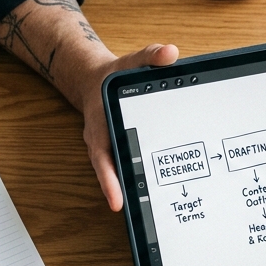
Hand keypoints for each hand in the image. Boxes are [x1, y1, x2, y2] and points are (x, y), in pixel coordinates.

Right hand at [76, 43, 178, 211]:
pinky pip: (131, 168)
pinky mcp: (123, 152)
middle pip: (113, 173)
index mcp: (101, 127)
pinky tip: (163, 193)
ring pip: (122, 175)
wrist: (95, 80)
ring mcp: (113, 150)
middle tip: (141, 212)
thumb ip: (150, 56)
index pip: (103, 158)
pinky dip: (143, 180)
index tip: (116, 201)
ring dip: (135, 192)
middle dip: (125, 193)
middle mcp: (105, 143)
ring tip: (152, 212)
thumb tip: (170, 53)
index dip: (109, 181)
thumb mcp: (131, 61)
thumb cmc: (113, 75)